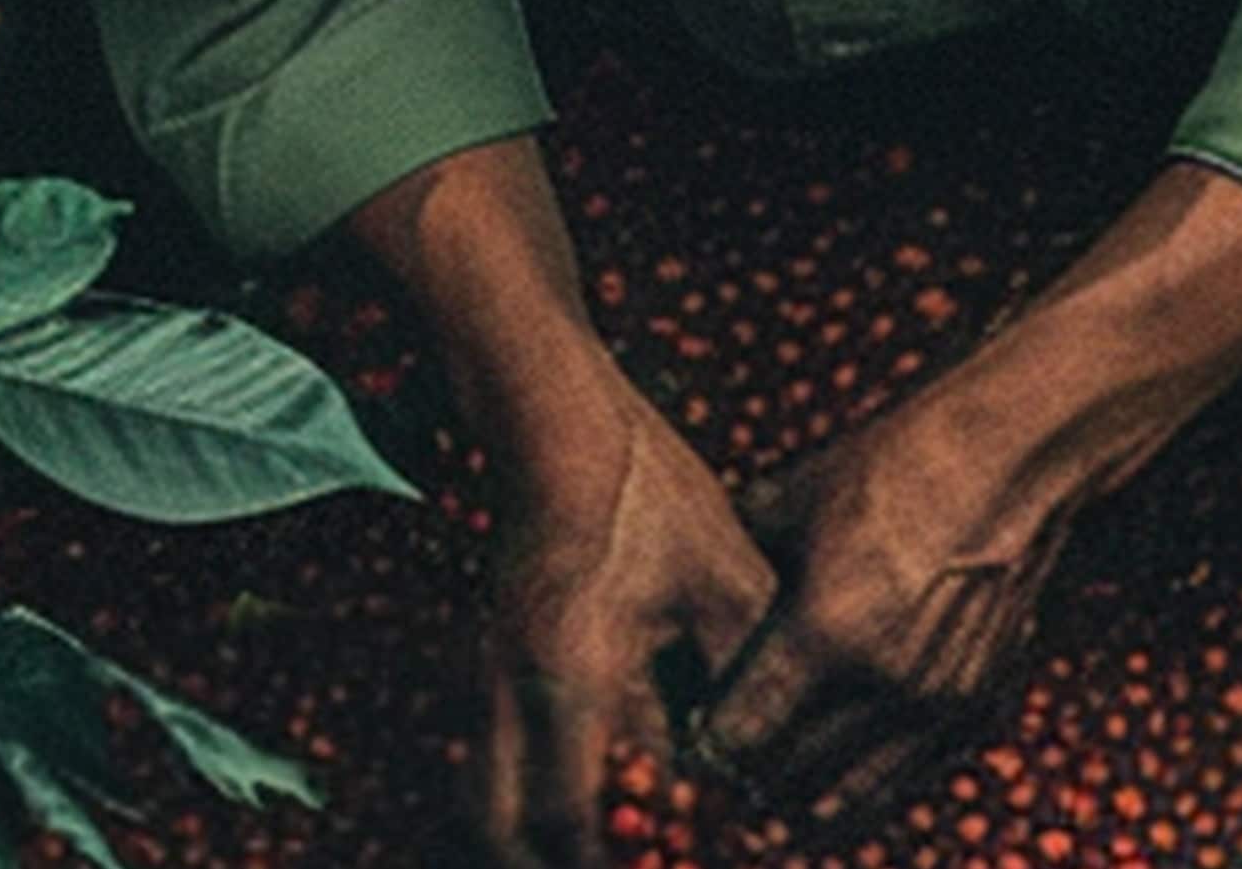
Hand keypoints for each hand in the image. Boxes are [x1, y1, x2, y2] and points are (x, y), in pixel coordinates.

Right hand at [472, 378, 775, 867]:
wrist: (554, 417)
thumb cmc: (644, 488)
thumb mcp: (725, 576)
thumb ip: (744, 675)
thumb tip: (756, 758)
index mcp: (574, 680)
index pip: (590, 816)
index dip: (639, 855)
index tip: (686, 853)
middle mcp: (511, 691)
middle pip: (505, 831)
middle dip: (560, 862)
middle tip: (630, 861)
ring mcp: (486, 675)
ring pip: (488, 797)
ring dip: (539, 834)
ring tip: (612, 842)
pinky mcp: (487, 657)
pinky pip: (492, 755)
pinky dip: (531, 790)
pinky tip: (593, 784)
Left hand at [693, 162, 1241, 824]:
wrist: (1007, 458)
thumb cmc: (892, 468)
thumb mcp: (789, 504)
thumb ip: (738, 563)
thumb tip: (690, 596)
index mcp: (826, 633)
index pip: (742, 734)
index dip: (708, 743)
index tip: (694, 735)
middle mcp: (884, 683)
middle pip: (790, 777)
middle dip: (749, 778)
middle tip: (726, 766)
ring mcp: (937, 700)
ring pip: (853, 794)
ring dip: (807, 797)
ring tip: (774, 792)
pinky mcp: (978, 702)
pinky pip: (909, 776)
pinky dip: (870, 786)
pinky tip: (841, 778)